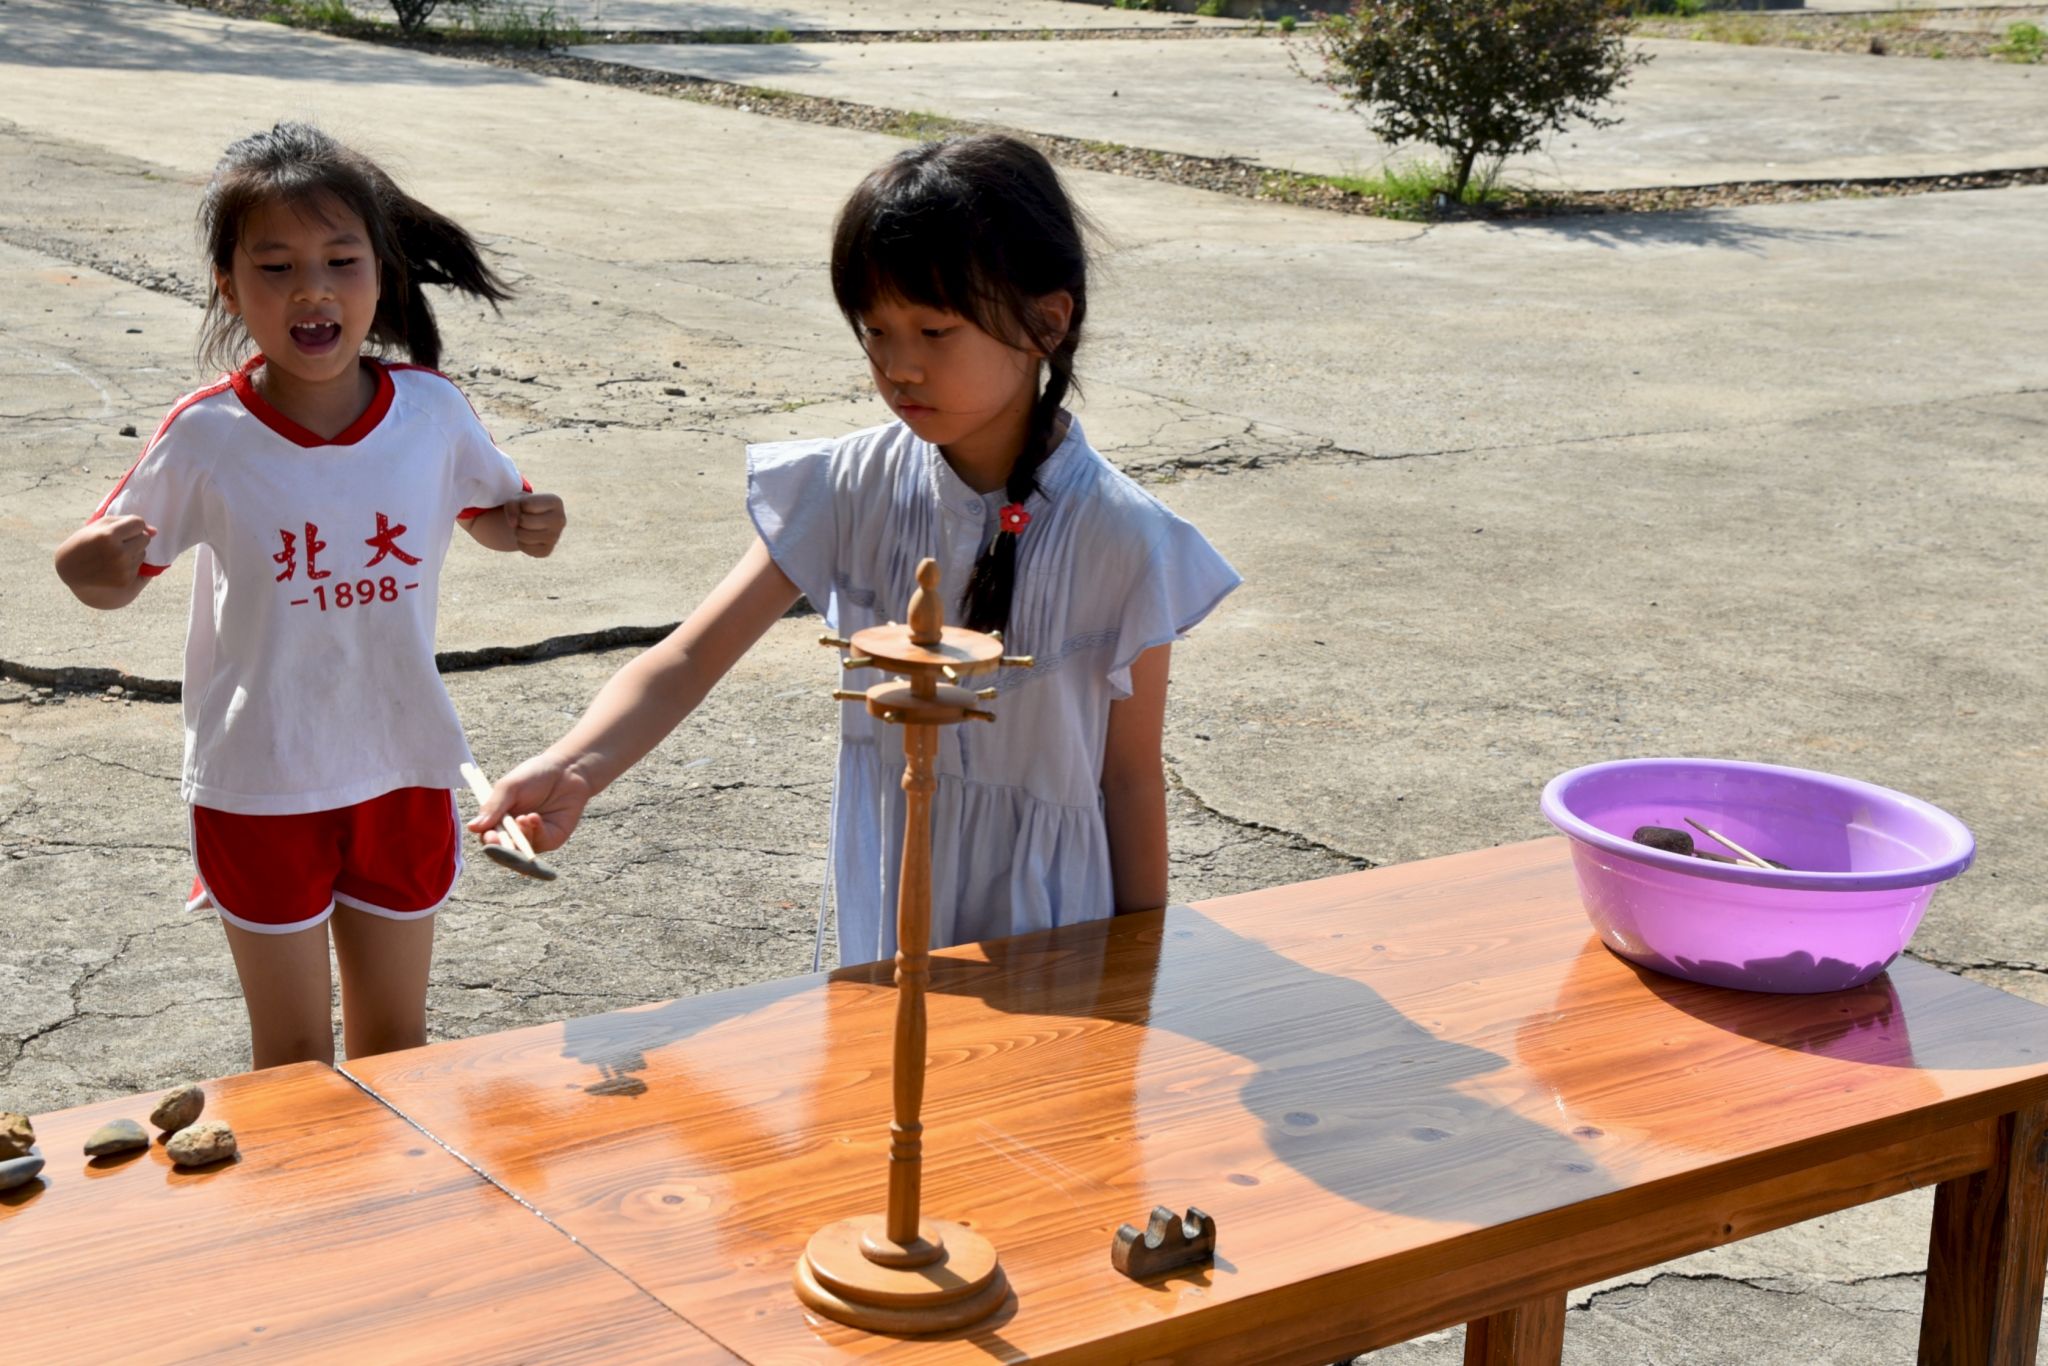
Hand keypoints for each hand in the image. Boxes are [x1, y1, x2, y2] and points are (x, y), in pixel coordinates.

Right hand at [61, 515, 155, 589]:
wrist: (69, 571)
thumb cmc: (84, 543)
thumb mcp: (99, 526)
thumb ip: (127, 522)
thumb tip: (155, 531)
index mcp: (108, 536)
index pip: (139, 523)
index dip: (131, 525)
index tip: (120, 529)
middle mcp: (118, 553)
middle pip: (145, 538)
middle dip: (134, 538)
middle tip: (115, 542)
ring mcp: (122, 568)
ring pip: (143, 552)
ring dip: (132, 551)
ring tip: (111, 555)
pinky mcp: (125, 580)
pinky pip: (139, 566)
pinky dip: (129, 564)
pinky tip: (112, 566)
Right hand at [467, 750, 592, 853]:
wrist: (567, 770)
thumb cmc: (535, 775)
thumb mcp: (509, 787)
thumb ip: (493, 807)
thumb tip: (472, 828)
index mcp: (500, 820)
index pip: (489, 837)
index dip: (488, 840)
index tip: (489, 836)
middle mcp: (515, 832)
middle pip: (504, 850)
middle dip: (502, 846)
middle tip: (501, 838)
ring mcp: (533, 837)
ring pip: (521, 850)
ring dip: (520, 836)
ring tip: (523, 817)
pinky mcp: (551, 838)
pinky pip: (540, 843)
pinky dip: (536, 831)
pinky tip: (534, 817)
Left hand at [503, 492, 564, 558]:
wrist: (534, 523)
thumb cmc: (526, 508)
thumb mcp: (518, 500)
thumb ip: (512, 505)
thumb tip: (513, 524)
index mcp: (555, 502)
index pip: (527, 505)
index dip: (521, 506)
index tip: (527, 507)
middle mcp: (560, 520)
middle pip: (524, 521)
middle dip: (519, 521)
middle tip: (524, 520)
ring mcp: (555, 537)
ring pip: (523, 535)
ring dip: (518, 532)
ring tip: (526, 528)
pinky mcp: (548, 551)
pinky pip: (525, 548)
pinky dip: (521, 543)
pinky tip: (529, 538)